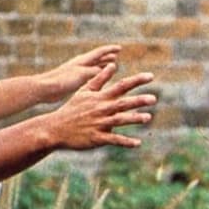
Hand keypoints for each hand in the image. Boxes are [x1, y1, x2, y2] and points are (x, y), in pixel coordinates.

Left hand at [38, 45, 121, 103]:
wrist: (45, 88)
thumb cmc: (63, 80)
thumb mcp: (83, 74)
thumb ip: (96, 70)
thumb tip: (110, 67)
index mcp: (82, 60)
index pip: (100, 52)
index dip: (110, 50)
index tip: (120, 48)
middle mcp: (80, 64)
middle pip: (96, 58)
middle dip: (106, 57)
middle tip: (116, 56)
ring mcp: (76, 72)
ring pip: (92, 67)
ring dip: (102, 66)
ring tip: (109, 67)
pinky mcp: (72, 81)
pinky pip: (88, 76)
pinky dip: (96, 75)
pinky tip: (97, 81)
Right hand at [41, 63, 156, 149]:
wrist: (55, 128)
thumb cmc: (72, 109)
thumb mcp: (85, 91)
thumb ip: (100, 78)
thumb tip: (113, 65)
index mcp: (100, 97)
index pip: (122, 86)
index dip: (137, 80)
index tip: (151, 76)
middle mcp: (101, 109)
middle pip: (122, 103)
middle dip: (138, 100)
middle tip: (153, 99)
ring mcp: (99, 124)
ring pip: (119, 120)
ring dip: (134, 119)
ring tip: (148, 118)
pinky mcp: (96, 138)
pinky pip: (113, 140)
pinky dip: (125, 142)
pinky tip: (137, 143)